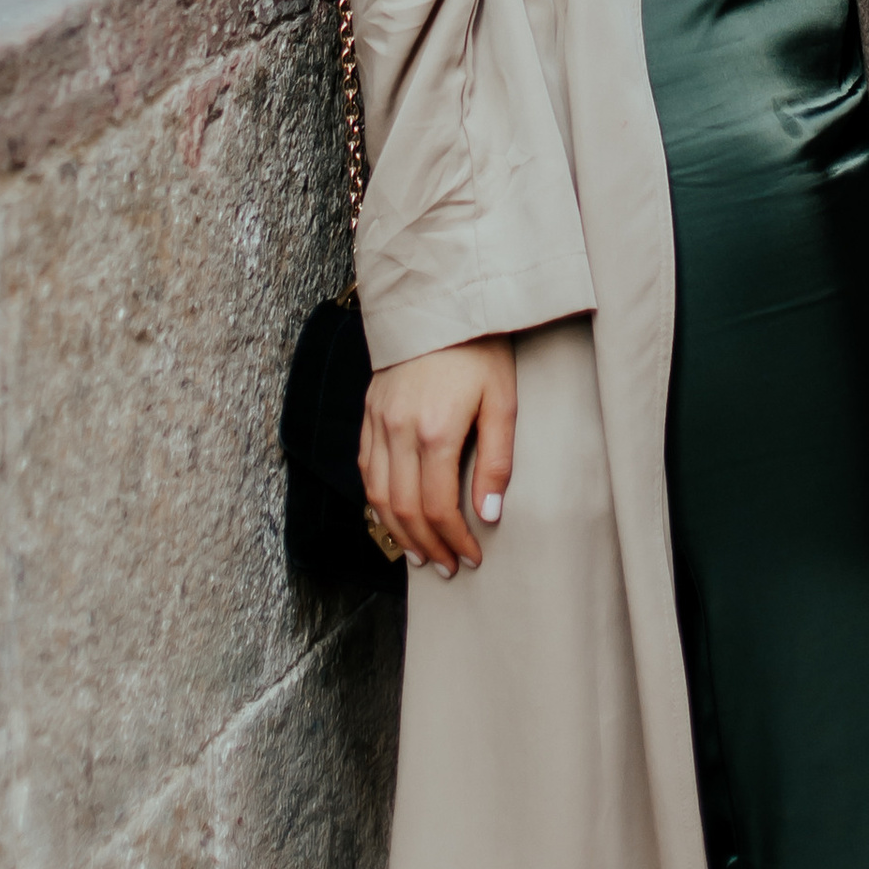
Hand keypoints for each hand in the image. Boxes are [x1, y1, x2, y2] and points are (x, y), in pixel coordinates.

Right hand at [361, 337, 516, 572]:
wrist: (442, 300)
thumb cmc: (480, 349)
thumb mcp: (502, 402)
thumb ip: (495, 462)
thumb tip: (488, 515)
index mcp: (435, 431)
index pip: (439, 507)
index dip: (454, 541)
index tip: (471, 558)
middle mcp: (399, 431)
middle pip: (404, 509)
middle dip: (427, 546)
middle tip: (447, 568)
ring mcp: (378, 420)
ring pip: (377, 495)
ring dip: (398, 531)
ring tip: (420, 554)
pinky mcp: (369, 410)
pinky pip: (365, 468)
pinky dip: (377, 500)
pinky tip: (393, 513)